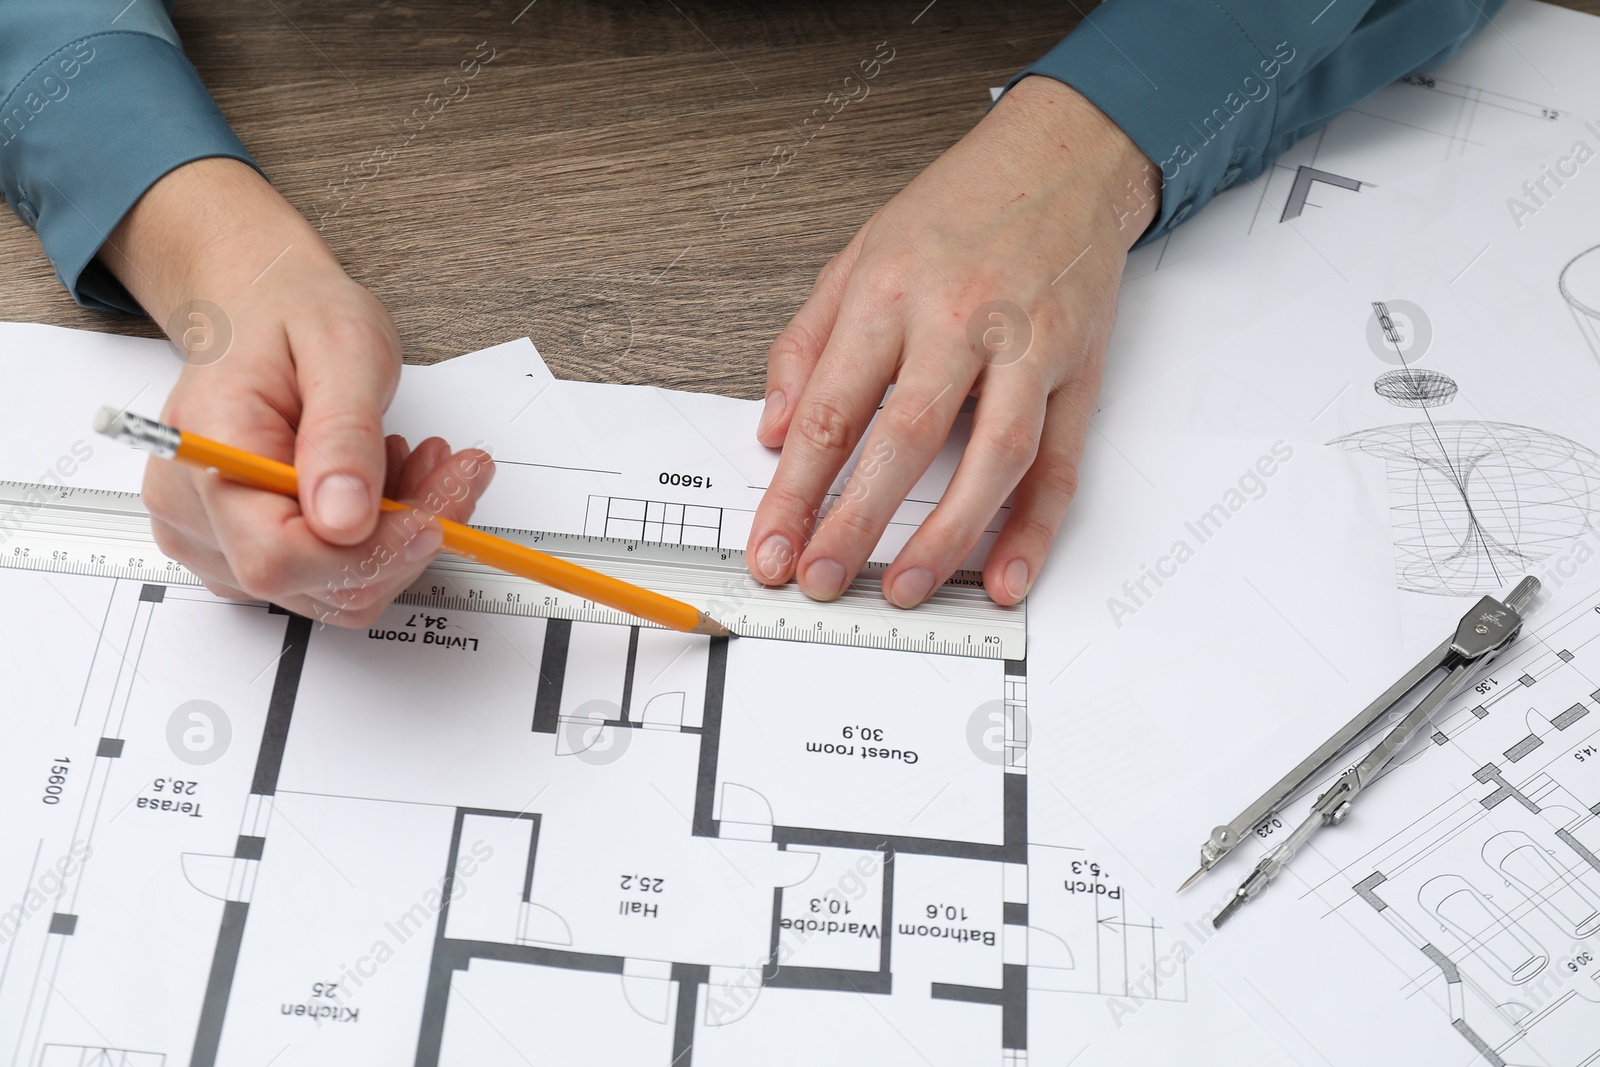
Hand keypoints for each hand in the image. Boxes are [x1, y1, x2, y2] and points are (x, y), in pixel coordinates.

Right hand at [100, 158, 494, 626]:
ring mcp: (217, 543)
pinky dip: (381, 537)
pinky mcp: (246, 553)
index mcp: (206, 457)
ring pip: (337, 589)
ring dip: (399, 535)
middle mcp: (195, 515)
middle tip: (455, 471)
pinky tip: (393, 482)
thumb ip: (344, 435)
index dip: (369, 553)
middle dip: (404, 538)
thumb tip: (345, 521)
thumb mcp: (343, 350)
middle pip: (317, 583)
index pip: (279, 557)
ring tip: (421, 462)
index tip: (434, 515)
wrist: (260, 309)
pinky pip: (333, 577)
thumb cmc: (292, 318)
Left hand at [746, 76, 1157, 607]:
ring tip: (907, 587)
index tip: (772, 546)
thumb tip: (774, 432)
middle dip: (856, 522)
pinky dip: (1036, 528)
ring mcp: (1026, 348)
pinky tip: (1010, 576)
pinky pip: (1060, 464)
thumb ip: (806, 344)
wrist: (1066, 157)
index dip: (794, 490)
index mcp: (888, 293)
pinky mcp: (1078, 371)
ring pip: (991, 458)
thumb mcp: (856, 255)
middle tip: (822, 579)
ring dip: (949, 535)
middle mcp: (957, 320)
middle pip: (903, 439)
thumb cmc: (959, 209)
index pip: (830, 410)